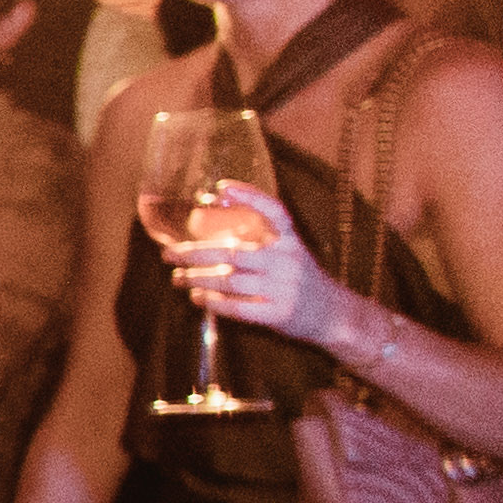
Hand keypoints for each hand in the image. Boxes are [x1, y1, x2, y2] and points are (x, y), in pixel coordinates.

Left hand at [174, 179, 353, 349]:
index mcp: (291, 240)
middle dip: (194, 254)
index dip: (249, 196)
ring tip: (177, 279)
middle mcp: (288, 259)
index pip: (273, 211)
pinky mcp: (280, 313)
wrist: (334, 315)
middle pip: (233, 252)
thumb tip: (208, 240)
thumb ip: (258, 244)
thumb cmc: (298, 281)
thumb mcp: (288, 254)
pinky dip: (213, 303)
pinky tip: (198, 298)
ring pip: (230, 280)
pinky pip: (238, 307)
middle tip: (168, 254)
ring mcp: (285, 287)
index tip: (220, 187)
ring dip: (197, 279)